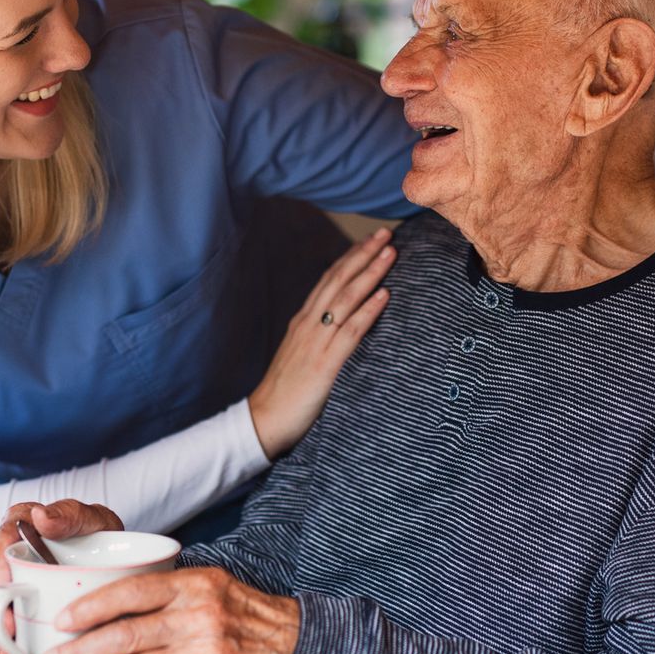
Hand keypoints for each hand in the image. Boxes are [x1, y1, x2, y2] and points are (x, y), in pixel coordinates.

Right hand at [0, 499, 123, 653]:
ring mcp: (2, 586)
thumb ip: (69, 515)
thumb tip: (41, 516)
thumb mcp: (92, 519)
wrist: (109, 559)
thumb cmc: (96, 536)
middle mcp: (2, 557)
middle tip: (8, 633)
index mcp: (17, 528)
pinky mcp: (7, 611)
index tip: (4, 586)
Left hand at [39, 567, 299, 653]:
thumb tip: (123, 609)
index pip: (132, 589)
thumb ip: (177, 597)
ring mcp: (204, 647)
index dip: (93, 604)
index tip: (65, 617)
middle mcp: (197, 611)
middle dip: (80, 646)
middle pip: (124, 627)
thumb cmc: (259, 627)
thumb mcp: (220, 593)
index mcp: (196, 583)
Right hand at [248, 228, 394, 457]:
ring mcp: (316, 341)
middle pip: (339, 280)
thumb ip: (318, 338)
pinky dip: (368, 310)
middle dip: (363, 255)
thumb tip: (340, 327)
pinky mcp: (325, 363)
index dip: (350, 259)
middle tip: (385, 234)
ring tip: (390, 253)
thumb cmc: (285, 391)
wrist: (264, 419)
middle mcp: (309, 324)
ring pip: (346, 298)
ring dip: (371, 273)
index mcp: (303, 321)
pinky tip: (384, 295)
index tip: (369, 241)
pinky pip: (350, 331)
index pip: (328, 280)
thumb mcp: (300, 355)